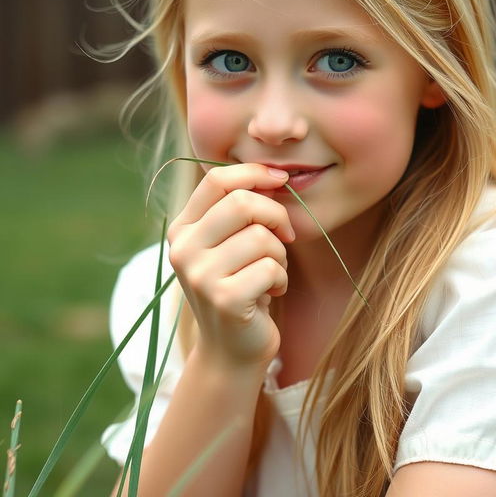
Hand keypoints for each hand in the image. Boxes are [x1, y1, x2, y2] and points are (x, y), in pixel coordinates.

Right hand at [167, 163, 293, 369]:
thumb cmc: (240, 286)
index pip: (217, 179)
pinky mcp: (224, 299)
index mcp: (182, 228)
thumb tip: (275, 176)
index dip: (255, 173)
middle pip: (242, 203)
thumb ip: (241, 210)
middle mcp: (183, 249)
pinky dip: (281, 278)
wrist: (231, 350)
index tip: (282, 180)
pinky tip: (271, 292)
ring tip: (272, 272)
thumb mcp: (232, 243)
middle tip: (286, 236)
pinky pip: (272, 268)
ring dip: (281, 254)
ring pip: (263, 237)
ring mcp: (200, 275)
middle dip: (277, 215)